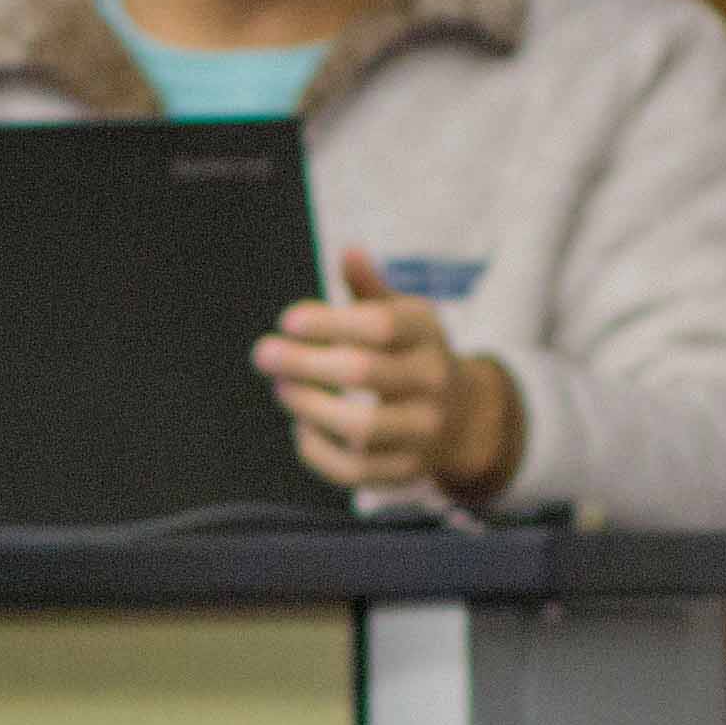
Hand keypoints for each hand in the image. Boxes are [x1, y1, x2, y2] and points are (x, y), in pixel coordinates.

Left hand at [260, 246, 520, 497]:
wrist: (462, 419)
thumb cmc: (412, 356)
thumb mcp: (404, 317)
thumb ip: (371, 289)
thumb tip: (349, 252)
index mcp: (428, 336)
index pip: (380, 326)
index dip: (329, 323)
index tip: (287, 320)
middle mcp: (432, 384)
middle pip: (365, 373)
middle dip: (306, 362)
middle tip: (263, 353)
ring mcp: (421, 433)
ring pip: (361, 427)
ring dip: (310, 406)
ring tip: (281, 388)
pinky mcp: (404, 473)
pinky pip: (353, 471)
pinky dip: (317, 450)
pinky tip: (301, 425)